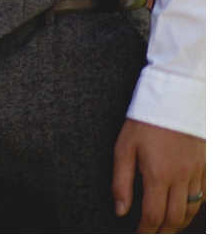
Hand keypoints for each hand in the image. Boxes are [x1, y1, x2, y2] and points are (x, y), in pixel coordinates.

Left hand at [113, 117, 204, 231]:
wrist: (175, 98)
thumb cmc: (145, 121)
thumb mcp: (123, 149)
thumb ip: (121, 182)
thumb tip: (120, 210)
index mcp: (158, 174)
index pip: (153, 215)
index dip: (145, 231)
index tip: (138, 236)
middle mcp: (181, 177)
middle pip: (176, 217)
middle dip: (164, 232)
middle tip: (154, 236)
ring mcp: (198, 171)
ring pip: (193, 208)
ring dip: (181, 223)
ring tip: (169, 229)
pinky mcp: (207, 164)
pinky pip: (206, 194)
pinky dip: (197, 207)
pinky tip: (188, 209)